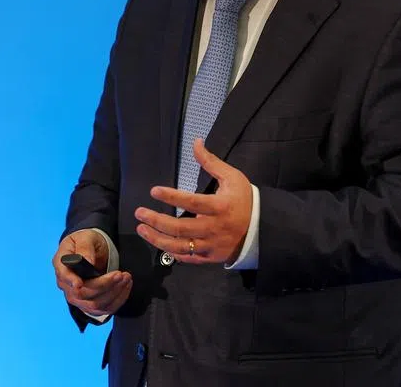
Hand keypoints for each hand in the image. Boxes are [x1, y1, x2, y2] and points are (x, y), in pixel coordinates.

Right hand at [52, 229, 131, 317]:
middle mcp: (67, 285)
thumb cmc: (85, 241)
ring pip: (95, 305)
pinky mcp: (90, 304)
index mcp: (62, 266)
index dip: (72, 282)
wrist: (90, 250)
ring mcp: (78, 297)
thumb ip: (85, 248)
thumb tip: (88, 262)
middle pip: (83, 294)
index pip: (64, 278)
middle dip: (104, 285)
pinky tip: (125, 287)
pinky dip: (118, 300)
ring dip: (114, 293)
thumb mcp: (85, 237)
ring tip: (126, 278)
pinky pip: (104, 309)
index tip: (81, 283)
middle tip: (121, 274)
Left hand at [134, 138, 252, 264]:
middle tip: (139, 213)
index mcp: (219, 207)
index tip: (154, 191)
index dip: (171, 197)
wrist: (261, 227)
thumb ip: (211, 162)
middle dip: (156, 221)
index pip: (191, 202)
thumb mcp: (231, 177)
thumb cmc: (244, 199)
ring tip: (142, 229)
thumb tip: (196, 142)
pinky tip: (160, 243)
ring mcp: (211, 245)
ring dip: (157, 239)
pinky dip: (172, 252)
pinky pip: (188, 258)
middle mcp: (214, 228)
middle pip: (180, 228)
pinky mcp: (210, 257)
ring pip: (179, 246)